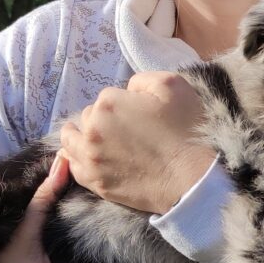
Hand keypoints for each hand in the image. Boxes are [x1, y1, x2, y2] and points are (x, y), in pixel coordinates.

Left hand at [59, 70, 214, 214]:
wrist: (191, 179)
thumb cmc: (186, 131)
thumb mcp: (172, 85)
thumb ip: (142, 79)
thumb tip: (128, 90)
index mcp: (108, 103)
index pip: (107, 96)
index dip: (124, 102)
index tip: (140, 113)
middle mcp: (93, 130)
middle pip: (88, 117)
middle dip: (102, 118)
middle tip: (125, 128)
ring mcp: (91, 159)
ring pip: (72, 141)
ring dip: (79, 136)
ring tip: (89, 138)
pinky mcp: (96, 183)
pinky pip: (74, 167)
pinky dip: (75, 159)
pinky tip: (82, 157)